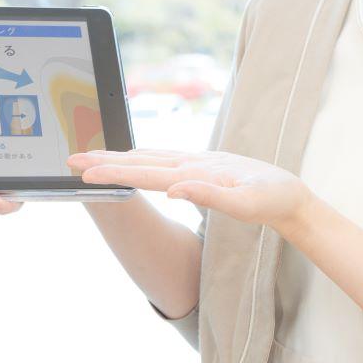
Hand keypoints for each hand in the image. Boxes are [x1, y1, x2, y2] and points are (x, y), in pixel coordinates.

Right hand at [66, 149, 313, 232]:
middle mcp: (192, 162)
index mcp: (197, 172)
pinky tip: (131, 159)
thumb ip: (210, 196)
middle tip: (72, 159)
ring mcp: (195, 162)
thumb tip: (172, 189)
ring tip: (90, 156)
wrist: (290, 193)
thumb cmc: (270, 199)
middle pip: (140, 160)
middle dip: (105, 160)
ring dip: (118, 157)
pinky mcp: (199, 166)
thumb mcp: (247, 205)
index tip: (87, 171)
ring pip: (148, 156)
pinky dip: (139, 158)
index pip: (147, 173)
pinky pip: (161, 159)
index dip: (115, 172)